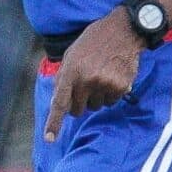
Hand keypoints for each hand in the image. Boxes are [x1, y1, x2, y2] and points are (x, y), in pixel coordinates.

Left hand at [42, 11, 144, 143]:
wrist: (122, 31)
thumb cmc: (92, 43)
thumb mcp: (71, 55)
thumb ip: (64, 78)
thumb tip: (58, 104)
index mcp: (71, 71)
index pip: (60, 102)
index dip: (54, 122)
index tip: (49, 139)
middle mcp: (87, 79)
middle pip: (78, 110)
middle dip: (79, 103)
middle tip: (85, 85)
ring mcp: (105, 84)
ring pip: (96, 107)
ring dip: (96, 97)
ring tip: (100, 75)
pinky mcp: (121, 87)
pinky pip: (111, 102)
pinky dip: (110, 94)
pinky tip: (112, 76)